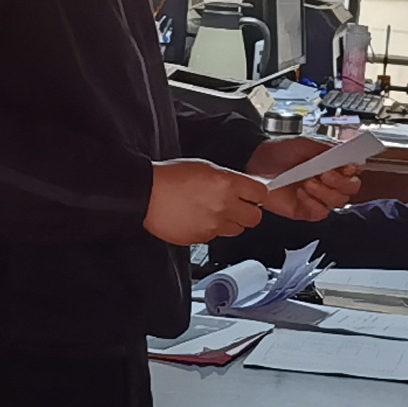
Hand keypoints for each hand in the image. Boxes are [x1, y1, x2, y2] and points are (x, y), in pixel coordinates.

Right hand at [145, 160, 278, 245]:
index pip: (260, 194)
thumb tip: (240, 187)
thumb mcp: (205, 167)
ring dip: (231, 222)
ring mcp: (213, 225)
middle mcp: (224, 206)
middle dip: (249, 212)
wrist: (147, 195)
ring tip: (214, 212)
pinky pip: (215, 236)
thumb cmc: (170, 178)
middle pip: (255, 218)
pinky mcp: (202, 239)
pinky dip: (211, 230)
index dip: (257, 194)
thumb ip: (227, 179)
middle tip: (239, 207)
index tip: (254, 195)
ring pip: (237, 230)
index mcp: (227, 184)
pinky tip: (198, 219)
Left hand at [242, 136, 345, 220]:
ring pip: (337, 202)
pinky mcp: (306, 211)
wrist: (255, 165)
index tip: (345, 166)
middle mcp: (328, 183)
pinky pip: (320, 213)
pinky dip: (313, 204)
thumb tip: (342, 153)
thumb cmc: (277, 153)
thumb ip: (323, 149)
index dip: (352, 170)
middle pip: (350, 189)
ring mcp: (318, 198)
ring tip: (308, 182)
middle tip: (324, 174)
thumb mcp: (302, 144)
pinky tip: (301, 194)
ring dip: (324, 192)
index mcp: (331, 165)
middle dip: (340, 182)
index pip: (353, 171)